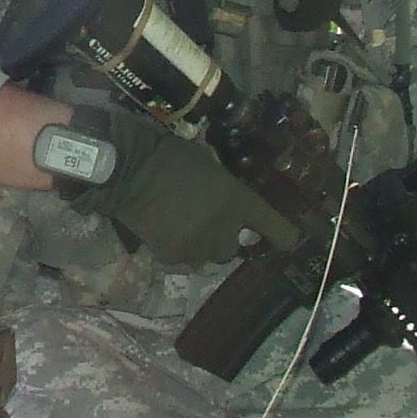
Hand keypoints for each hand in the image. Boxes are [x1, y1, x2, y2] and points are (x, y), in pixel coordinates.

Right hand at [87, 116, 277, 265]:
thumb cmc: (172, 157)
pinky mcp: (172, 256)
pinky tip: (163, 230)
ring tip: (182, 228)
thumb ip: (227, 191)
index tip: (287, 242)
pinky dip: (176, 249)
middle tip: (208, 223)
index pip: (278, 230)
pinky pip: (181, 259)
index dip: (285, 238)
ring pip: (207, 258)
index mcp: (239, 201)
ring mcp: (198, 246)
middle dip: (223, 239)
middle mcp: (225, 229)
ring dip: (200, 247)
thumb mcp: (211, 167)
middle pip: (233, 250)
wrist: (129, 170)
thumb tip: (232, 204)